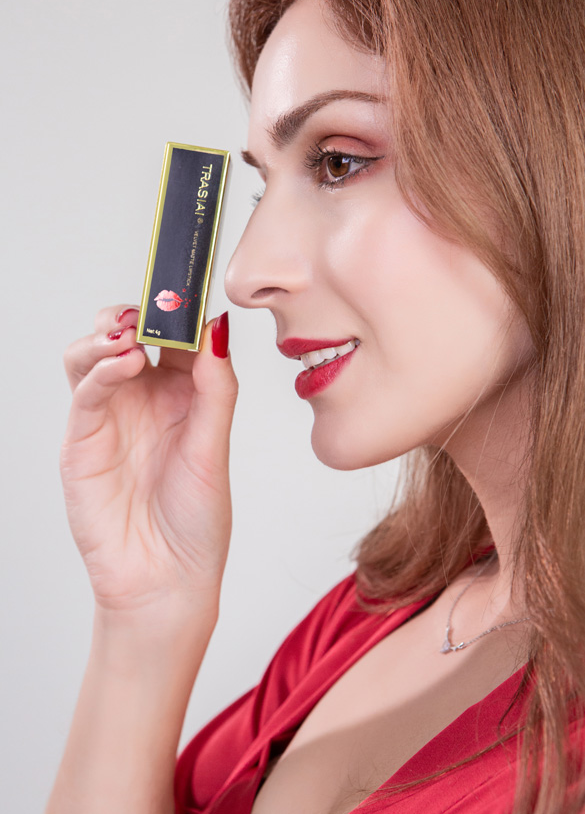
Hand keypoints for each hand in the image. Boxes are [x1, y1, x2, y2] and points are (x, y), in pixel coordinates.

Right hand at [61, 305, 236, 614]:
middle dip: (139, 311)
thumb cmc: (196, 523)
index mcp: (182, 397)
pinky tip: (125, 362)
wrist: (165, 582)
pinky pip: (85, 389)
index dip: (179, 311)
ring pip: (94, 352)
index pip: (174, 338)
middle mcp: (143, 400)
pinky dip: (101, 367)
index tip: (191, 287)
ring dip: (111, 332)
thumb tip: (217, 328)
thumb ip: (215, 387)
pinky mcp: (83, 439)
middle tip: (158, 303)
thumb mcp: (214, 446)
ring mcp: (111, 417)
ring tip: (134, 333)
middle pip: (128, 334)